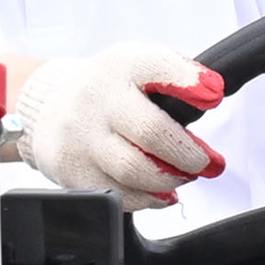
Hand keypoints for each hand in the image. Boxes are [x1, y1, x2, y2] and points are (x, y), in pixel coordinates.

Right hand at [11, 42, 226, 204]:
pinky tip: (157, 190)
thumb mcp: (140, 67)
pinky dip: (146, 198)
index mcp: (121, 65)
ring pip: (134, 170)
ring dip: (169, 179)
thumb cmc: (111, 91)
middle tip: (206, 163)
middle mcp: (96, 97)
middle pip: (151, 132)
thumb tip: (213, 94)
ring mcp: (79, 135)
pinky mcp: (71, 169)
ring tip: (182, 175)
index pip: (156, 66)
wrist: (51, 107)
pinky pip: (118, 194)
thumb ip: (178, 76)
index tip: (214, 97)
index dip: (189, 82)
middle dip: (188, 154)